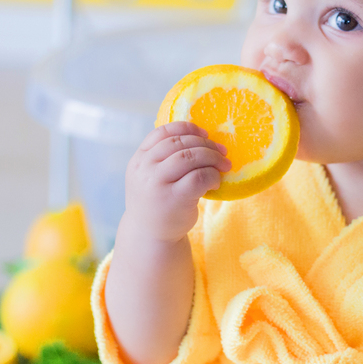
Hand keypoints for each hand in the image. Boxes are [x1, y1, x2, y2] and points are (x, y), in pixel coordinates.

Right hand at [122, 122, 229, 243]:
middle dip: (205, 144)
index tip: (204, 133)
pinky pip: (199, 177)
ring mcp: (158, 184)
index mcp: (139, 160)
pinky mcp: (174, 199)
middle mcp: (145, 170)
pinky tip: (216, 181)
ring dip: (212, 157)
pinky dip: (212, 175)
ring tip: (224, 164)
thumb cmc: (157, 201)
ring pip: (189, 157)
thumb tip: (202, 137)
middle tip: (221, 150)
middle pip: (179, 143)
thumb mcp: (151, 176)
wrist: (150, 235)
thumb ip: (164, 158)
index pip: (161, 133)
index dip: (186, 128)